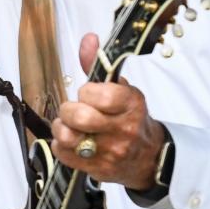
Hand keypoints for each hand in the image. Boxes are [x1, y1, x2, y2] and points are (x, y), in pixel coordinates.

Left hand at [50, 33, 165, 189]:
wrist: (148, 156)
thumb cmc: (129, 118)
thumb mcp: (120, 89)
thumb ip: (99, 64)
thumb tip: (88, 39)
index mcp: (131, 104)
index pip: (99, 94)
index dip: (86, 92)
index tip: (89, 94)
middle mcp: (123, 129)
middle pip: (79, 117)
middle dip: (69, 110)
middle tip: (74, 111)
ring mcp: (111, 152)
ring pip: (68, 137)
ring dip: (62, 129)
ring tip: (70, 126)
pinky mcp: (98, 169)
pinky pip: (64, 153)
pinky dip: (61, 145)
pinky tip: (73, 142)